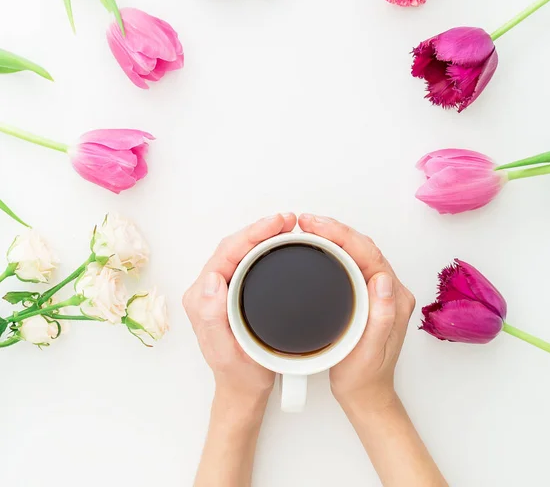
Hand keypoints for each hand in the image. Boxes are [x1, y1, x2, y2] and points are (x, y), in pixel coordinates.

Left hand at [183, 213, 296, 403]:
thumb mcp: (226, 352)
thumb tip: (212, 281)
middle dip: (260, 228)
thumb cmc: (239, 374)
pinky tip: (279, 243)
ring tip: (286, 225)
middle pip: (234, 246)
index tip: (276, 224)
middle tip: (287, 220)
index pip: (226, 254)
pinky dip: (264, 247)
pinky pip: (246, 260)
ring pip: (241, 251)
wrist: (244, 389)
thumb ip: (212, 318)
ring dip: (262, 235)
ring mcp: (220, 289)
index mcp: (202, 298)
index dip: (252, 234)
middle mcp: (208, 289)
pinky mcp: (232, 291)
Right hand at [298, 214, 415, 409]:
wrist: (365, 394)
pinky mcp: (369, 295)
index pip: (369, 255)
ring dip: (335, 236)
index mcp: (394, 300)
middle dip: (335, 229)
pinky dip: (336, 249)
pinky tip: (321, 246)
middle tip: (307, 221)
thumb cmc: (364, 377)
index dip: (341, 235)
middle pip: (363, 247)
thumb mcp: (369, 353)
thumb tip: (384, 281)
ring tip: (310, 227)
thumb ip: (382, 318)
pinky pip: (354, 262)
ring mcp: (380, 292)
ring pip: (358, 252)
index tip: (316, 225)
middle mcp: (391, 291)